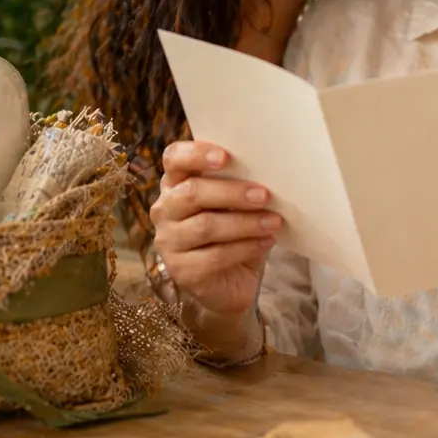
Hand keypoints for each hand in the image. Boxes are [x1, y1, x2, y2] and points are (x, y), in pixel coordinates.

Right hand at [151, 140, 280, 317]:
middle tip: (264, 195)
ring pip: (205, 225)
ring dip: (245, 223)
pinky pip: (214, 256)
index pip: (173, 158)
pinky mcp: (181, 271)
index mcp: (175, 183)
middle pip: (192, 192)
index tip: (225, 157)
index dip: (196, 154)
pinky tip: (265, 242)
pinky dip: (245, 247)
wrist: (233, 283)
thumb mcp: (236, 205)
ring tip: (273, 221)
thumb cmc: (234, 233)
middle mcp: (164, 209)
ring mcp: (168, 241)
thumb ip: (240, 184)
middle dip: (231, 192)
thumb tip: (268, 170)